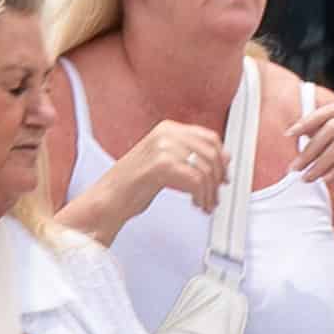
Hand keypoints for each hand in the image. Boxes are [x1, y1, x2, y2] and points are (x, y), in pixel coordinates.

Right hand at [73, 121, 227, 239]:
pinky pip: (195, 181)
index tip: (224, 176)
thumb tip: (224, 158)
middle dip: (217, 179)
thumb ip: (190, 156)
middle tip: (215, 196)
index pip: (209, 137)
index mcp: (168, 128)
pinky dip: (201, 197)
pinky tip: (196, 205)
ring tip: (205, 204)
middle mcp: (166, 134)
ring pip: (205, 170)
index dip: (221, 159)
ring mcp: (163, 148)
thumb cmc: (134, 184)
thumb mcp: (165, 162)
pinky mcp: (160, 165)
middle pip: (210, 154)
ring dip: (210, 193)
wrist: (109, 198)